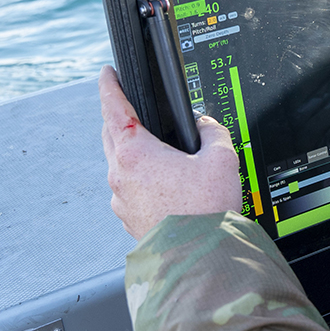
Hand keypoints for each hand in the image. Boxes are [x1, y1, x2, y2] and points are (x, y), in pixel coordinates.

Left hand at [100, 65, 241, 239]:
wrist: (199, 256)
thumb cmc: (205, 210)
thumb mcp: (221, 158)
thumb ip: (212, 132)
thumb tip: (206, 127)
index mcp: (136, 153)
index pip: (114, 108)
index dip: (109, 86)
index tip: (107, 74)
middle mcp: (121, 175)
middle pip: (111, 135)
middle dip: (118, 118)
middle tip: (131, 108)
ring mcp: (121, 199)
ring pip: (119, 164)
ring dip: (132, 153)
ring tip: (160, 153)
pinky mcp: (129, 219)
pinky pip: (129, 190)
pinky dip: (141, 180)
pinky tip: (166, 185)